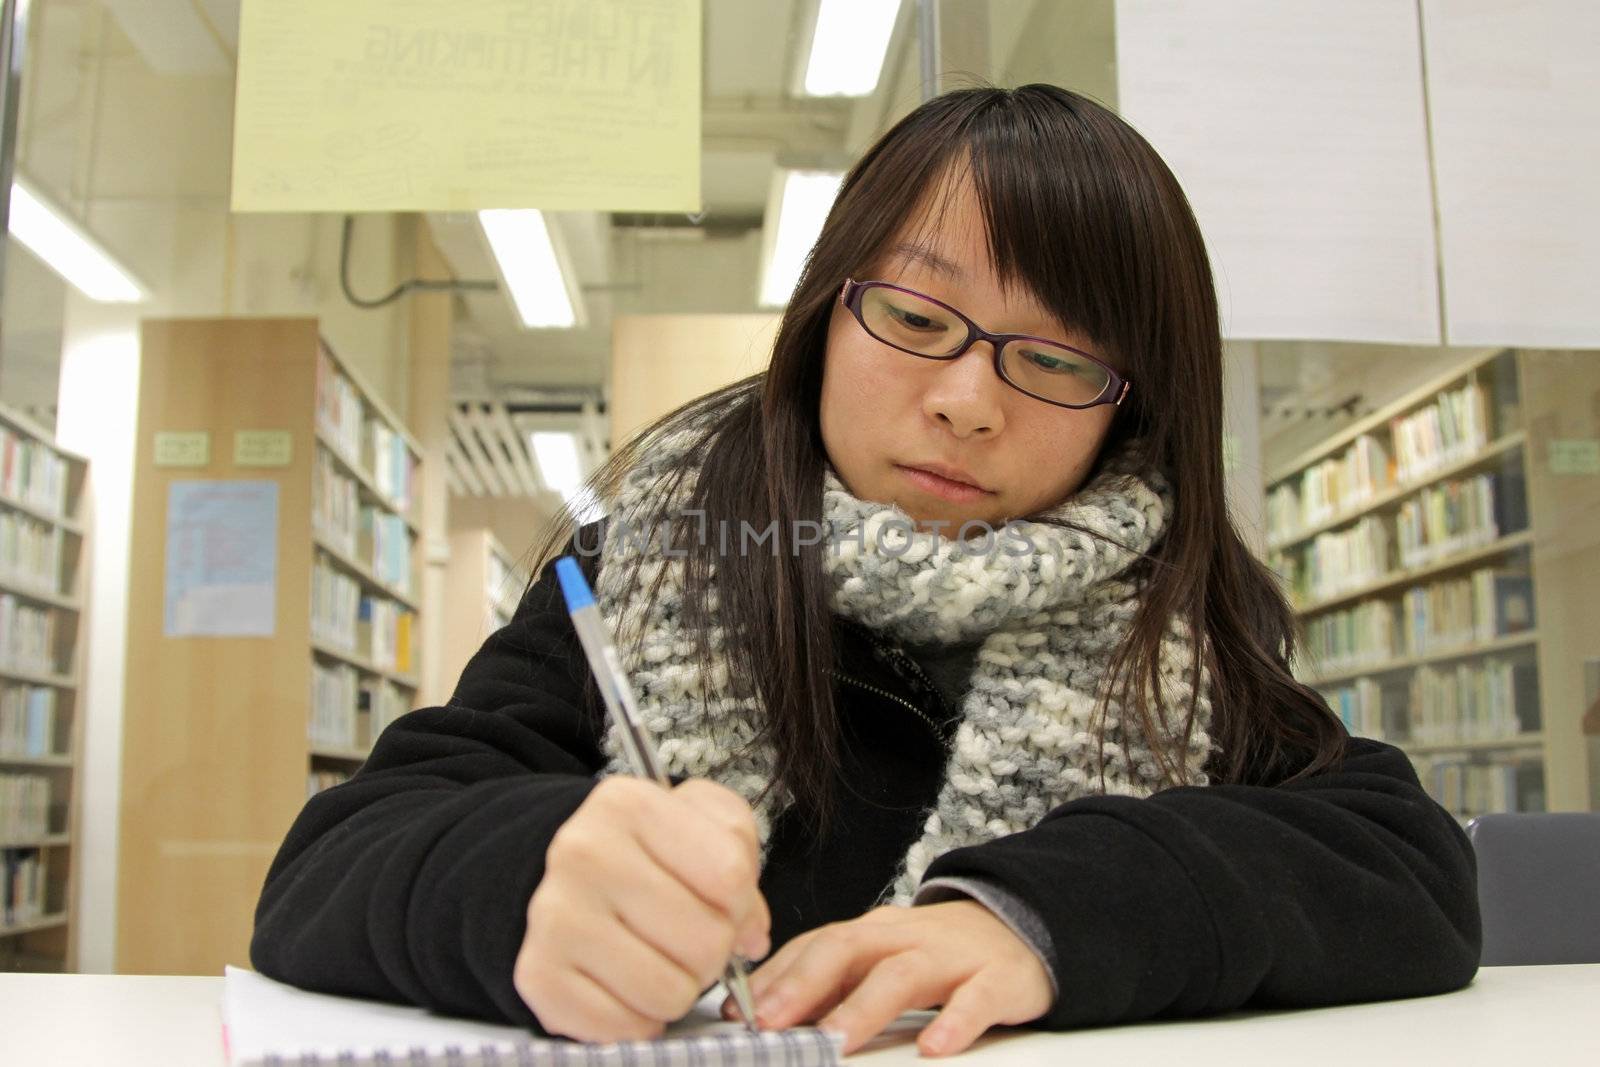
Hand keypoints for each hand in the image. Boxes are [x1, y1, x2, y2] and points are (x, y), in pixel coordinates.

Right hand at [515, 777, 769, 1041]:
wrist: (561, 879)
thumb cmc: (644, 854)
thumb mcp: (700, 824)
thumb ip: (742, 860)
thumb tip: (751, 937)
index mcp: (628, 804)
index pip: (729, 876)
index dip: (739, 902)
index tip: (720, 902)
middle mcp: (582, 853)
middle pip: (705, 940)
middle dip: (712, 951)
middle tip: (687, 938)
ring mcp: (555, 917)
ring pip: (671, 992)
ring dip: (678, 989)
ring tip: (658, 961)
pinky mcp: (539, 977)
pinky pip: (628, 1027)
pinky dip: (641, 1018)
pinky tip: (627, 986)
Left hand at [730, 901, 1051, 1056]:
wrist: (1017, 928)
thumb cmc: (934, 954)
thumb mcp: (878, 962)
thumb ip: (829, 984)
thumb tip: (762, 1014)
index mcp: (870, 934)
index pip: (813, 946)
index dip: (773, 978)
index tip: (736, 1013)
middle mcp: (903, 938)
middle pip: (847, 949)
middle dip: (803, 986)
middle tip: (771, 1024)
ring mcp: (950, 956)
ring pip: (901, 974)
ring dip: (863, 1009)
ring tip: (836, 1042)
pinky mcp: (995, 979)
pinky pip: (976, 999)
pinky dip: (955, 1021)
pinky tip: (934, 1047)